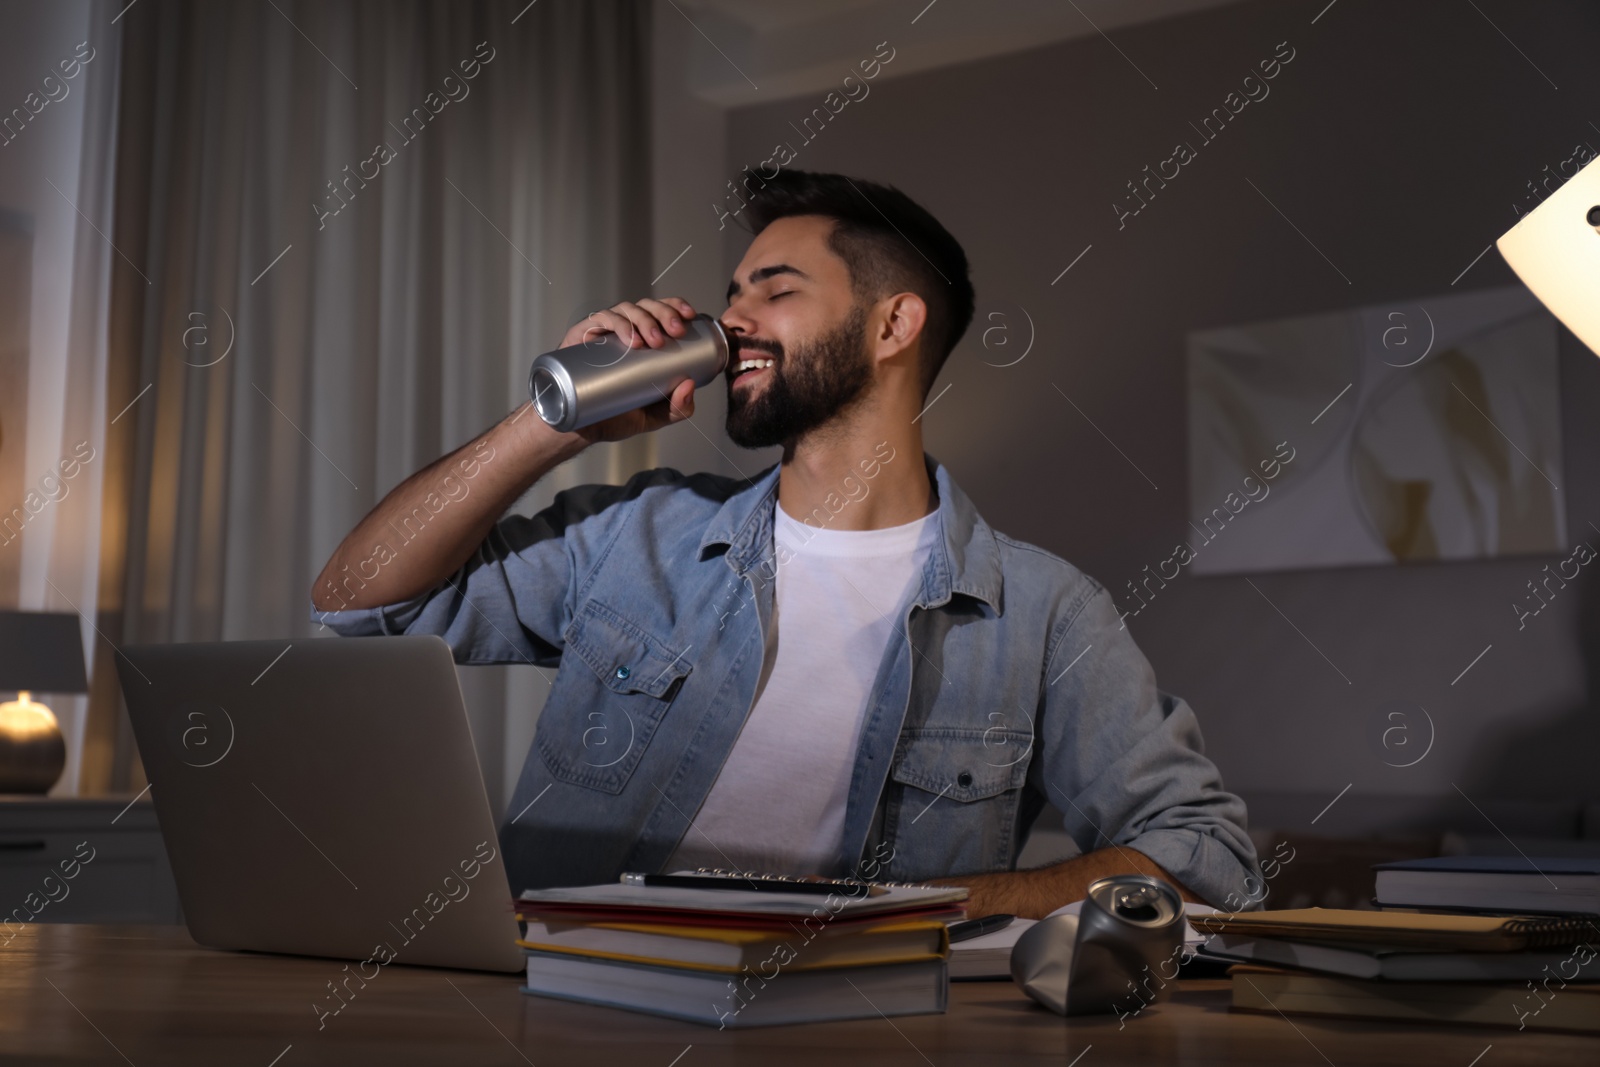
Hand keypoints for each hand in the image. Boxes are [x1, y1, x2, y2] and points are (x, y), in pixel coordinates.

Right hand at [559, 298, 701, 444]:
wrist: (581, 429)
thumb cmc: (614, 417)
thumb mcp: (655, 416)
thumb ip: (678, 408)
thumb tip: (690, 386)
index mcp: (643, 341)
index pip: (661, 312)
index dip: (675, 306)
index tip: (688, 316)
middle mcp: (624, 331)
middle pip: (647, 306)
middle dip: (664, 313)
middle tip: (675, 331)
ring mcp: (603, 332)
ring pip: (626, 309)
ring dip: (644, 319)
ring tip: (654, 341)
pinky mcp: (583, 336)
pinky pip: (601, 319)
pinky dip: (619, 324)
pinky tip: (631, 340)